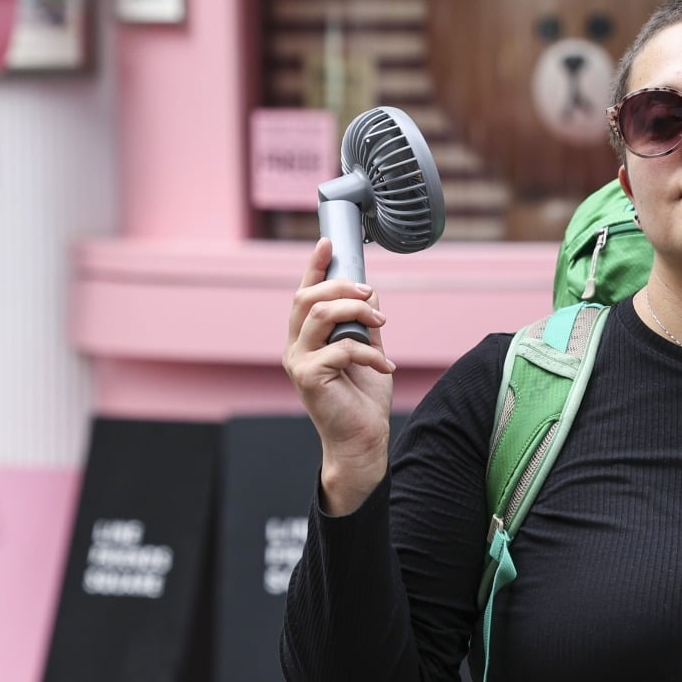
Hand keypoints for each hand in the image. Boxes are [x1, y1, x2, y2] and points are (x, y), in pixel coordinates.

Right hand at [283, 238, 395, 514]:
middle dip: (343, 289)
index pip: (304, 294)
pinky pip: (340, 347)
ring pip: (320, 315)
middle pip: (308, 299)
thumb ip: (364, 323)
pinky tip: (385, 365)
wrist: (363, 439)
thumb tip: (370, 291)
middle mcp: (295, 347)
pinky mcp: (308, 377)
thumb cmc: (363, 399)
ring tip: (381, 322)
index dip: (314, 267)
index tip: (328, 242)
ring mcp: (298, 362)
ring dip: (357, 312)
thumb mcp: (367, 350)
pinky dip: (369, 351)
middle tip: (372, 296)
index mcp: (306, 339)